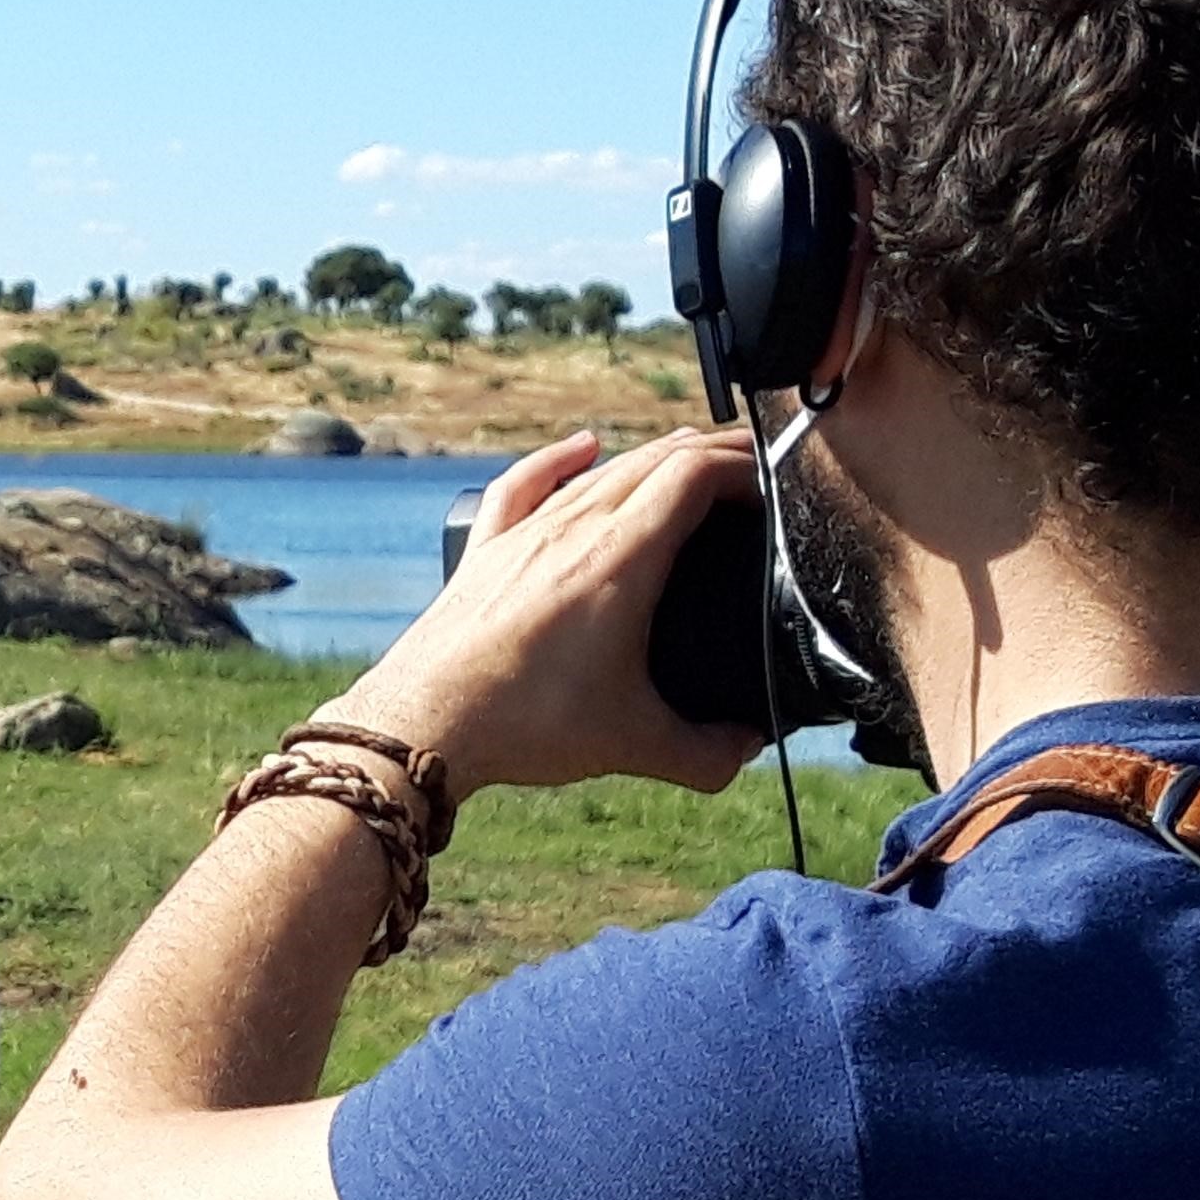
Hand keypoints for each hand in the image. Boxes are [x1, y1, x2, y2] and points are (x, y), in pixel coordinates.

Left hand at [328, 428, 766, 794]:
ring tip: (691, 456)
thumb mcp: (634, 745)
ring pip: (599, 470)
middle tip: (752, 465)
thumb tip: (748, 748)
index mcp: (621, 558)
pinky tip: (581, 446)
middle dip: (711, 452)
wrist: (423, 725)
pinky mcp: (485, 551)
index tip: (776, 475)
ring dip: (652, 455)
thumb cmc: (526, 725)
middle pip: (654, 459)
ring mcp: (524, 534)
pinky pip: (527, 485)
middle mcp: (574, 528)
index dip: (744, 462)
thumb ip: (707, 753)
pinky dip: (560, 458)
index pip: (695, 473)